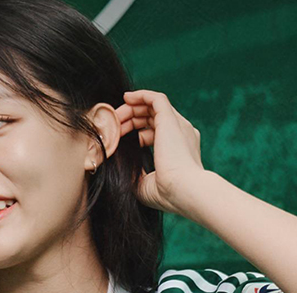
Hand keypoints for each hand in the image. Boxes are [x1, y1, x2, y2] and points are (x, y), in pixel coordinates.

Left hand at [115, 89, 209, 215]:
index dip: (134, 132)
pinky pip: (157, 98)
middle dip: (130, 119)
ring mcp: (178, 125)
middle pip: (152, 117)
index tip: (117, 137)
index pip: (154, 132)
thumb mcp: (143, 183)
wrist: (184, 191)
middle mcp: (180, 134)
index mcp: (178, 149)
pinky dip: (142, 95)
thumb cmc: (167, 193)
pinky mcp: (171, 120)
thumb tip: (117, 161)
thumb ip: (133, 171)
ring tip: (114, 114)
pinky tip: (126, 97)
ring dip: (132, 108)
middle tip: (112, 124)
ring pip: (153, 107)